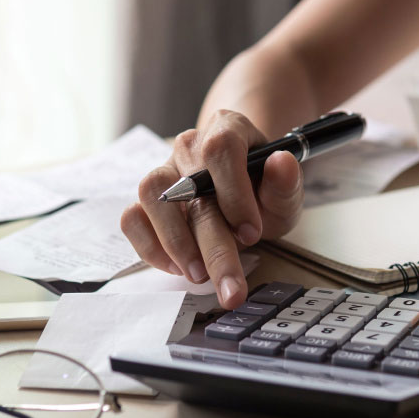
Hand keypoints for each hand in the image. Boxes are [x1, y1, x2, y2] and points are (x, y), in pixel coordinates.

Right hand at [120, 110, 303, 308]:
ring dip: (176, 243)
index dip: (235, 193)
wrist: (243, 194)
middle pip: (190, 186)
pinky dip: (151, 247)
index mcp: (227, 129)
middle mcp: (190, 146)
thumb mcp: (284, 191)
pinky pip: (132, 218)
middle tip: (231, 288)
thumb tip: (281, 164)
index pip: (221, 149)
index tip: (251, 233)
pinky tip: (178, 267)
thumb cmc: (262, 191)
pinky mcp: (146, 199)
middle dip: (213, 246)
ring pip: (152, 196)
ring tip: (200, 275)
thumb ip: (286, 182)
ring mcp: (164, 170)